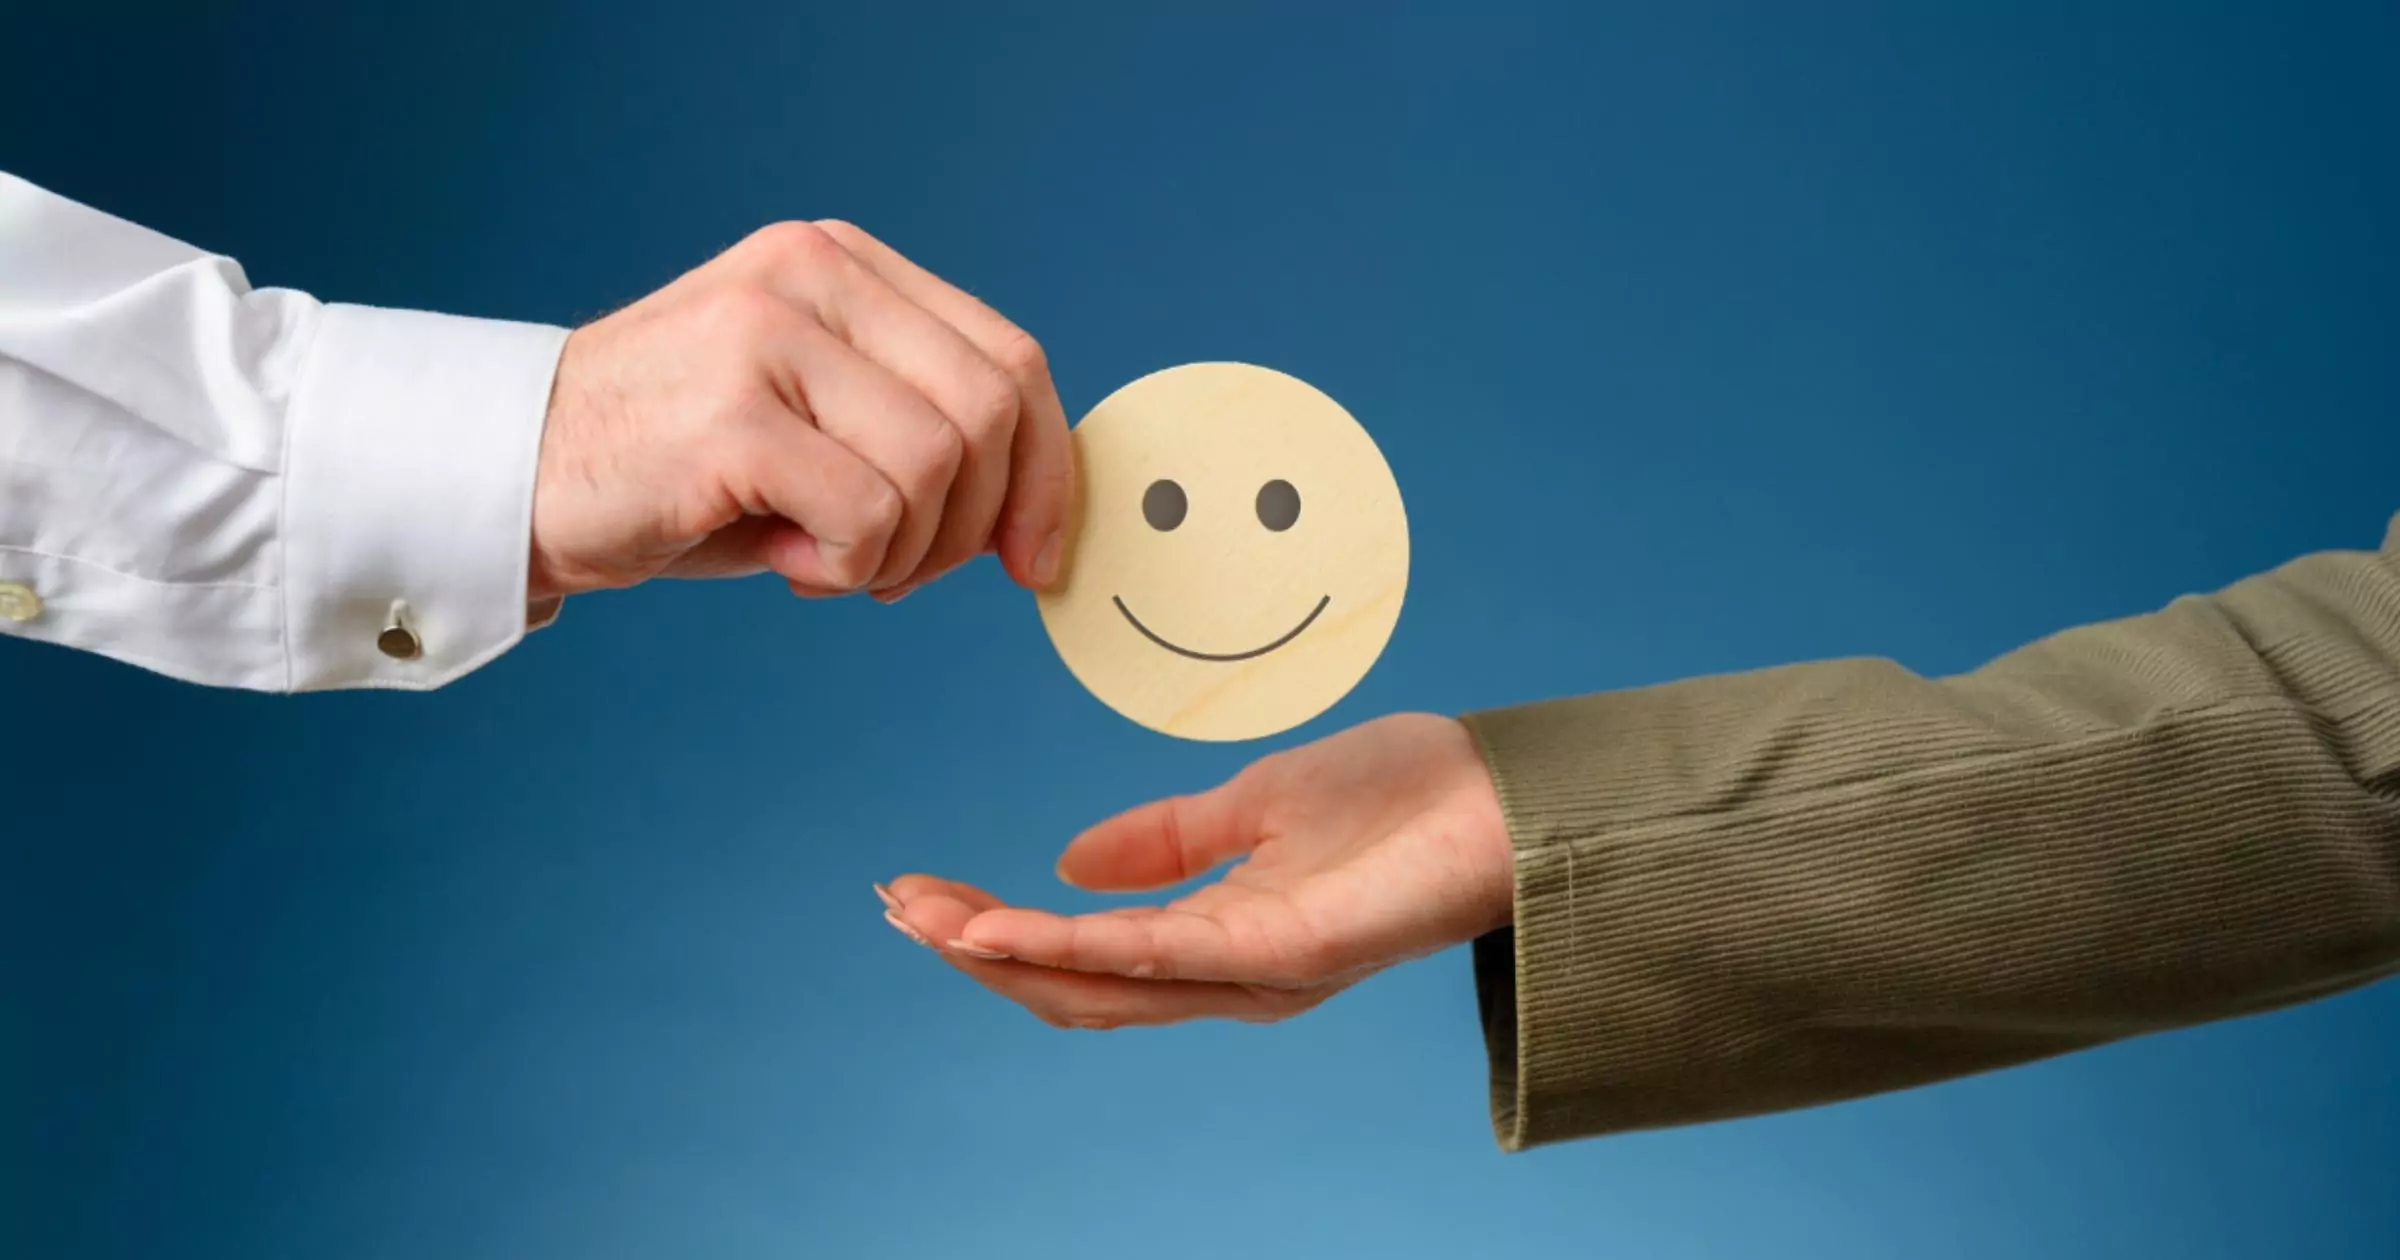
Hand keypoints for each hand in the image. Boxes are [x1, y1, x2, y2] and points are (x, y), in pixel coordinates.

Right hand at [526, 220, 1072, 604]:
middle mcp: (811, 273)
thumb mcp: (815, 418)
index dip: (1046, 471)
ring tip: (826, 559)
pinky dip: (849, 565)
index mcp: (842, 264)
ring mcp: (769, 334)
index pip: (1009, 357)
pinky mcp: (733, 412)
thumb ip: (916, 424)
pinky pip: (870, 514)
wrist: (515, 477)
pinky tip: (788, 560)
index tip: (1034, 556)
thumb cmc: (678, 467)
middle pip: (990, 411)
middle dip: (972, 524)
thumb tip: (1037, 508)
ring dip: (902, 551)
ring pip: (937, 464)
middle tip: (900, 572)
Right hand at [879, 713, 1514, 1027]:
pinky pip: (1158, 954)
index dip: (997, 930)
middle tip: (896, 903)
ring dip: (1002, 951)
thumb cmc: (1408, 800)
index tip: (922, 891)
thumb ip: (1166, 839)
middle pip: (1075, 983)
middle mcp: (1232, 974)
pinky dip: (1071, 942)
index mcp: (1222, 938)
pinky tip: (1003, 923)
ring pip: (1100, 981)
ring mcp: (1258, 970)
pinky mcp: (1288, 951)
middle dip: (977, 950)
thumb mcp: (1257, 804)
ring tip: (925, 914)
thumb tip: (1066, 864)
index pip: (1084, 952)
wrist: (1509, 794)